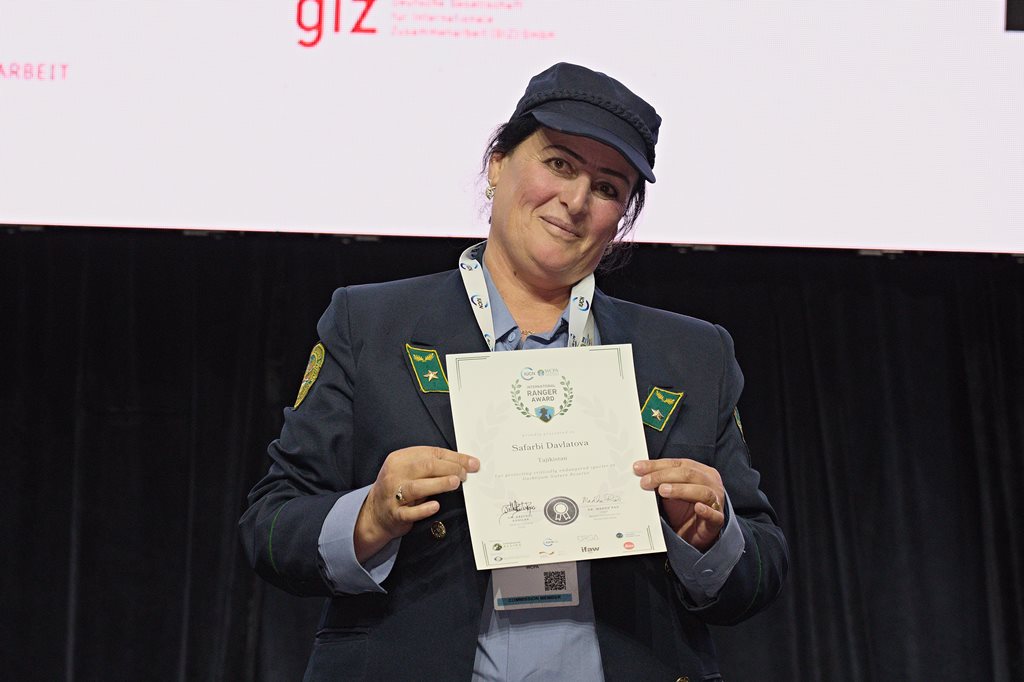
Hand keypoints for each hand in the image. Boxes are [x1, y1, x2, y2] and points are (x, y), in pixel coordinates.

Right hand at [354, 446, 479, 561]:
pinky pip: (409, 512)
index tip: (471, 463)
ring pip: (417, 487)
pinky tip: (436, 506)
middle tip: (465, 475)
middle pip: (426, 467)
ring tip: (455, 483)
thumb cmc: (399, 488)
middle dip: (450, 469)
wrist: (375, 513)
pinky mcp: (394, 514)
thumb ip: (431, 465)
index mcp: (399, 459)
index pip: (430, 453)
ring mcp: (392, 494)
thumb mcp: (409, 471)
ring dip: (439, 484)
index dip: (454, 457)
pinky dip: (423, 509)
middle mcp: (394, 474)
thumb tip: (464, 464)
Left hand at [634, 458, 724, 551]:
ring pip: (701, 491)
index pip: (678, 464)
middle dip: (664, 476)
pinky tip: (697, 507)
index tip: (638, 468)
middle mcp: (711, 483)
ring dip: (681, 489)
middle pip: (689, 474)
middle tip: (645, 482)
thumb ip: (660, 482)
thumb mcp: (670, 493)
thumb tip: (640, 473)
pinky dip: (706, 510)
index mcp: (700, 471)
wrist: (694, 534)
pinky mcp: (718, 520)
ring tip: (663, 490)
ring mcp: (716, 501)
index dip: (657, 465)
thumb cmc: (683, 509)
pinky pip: (714, 515)